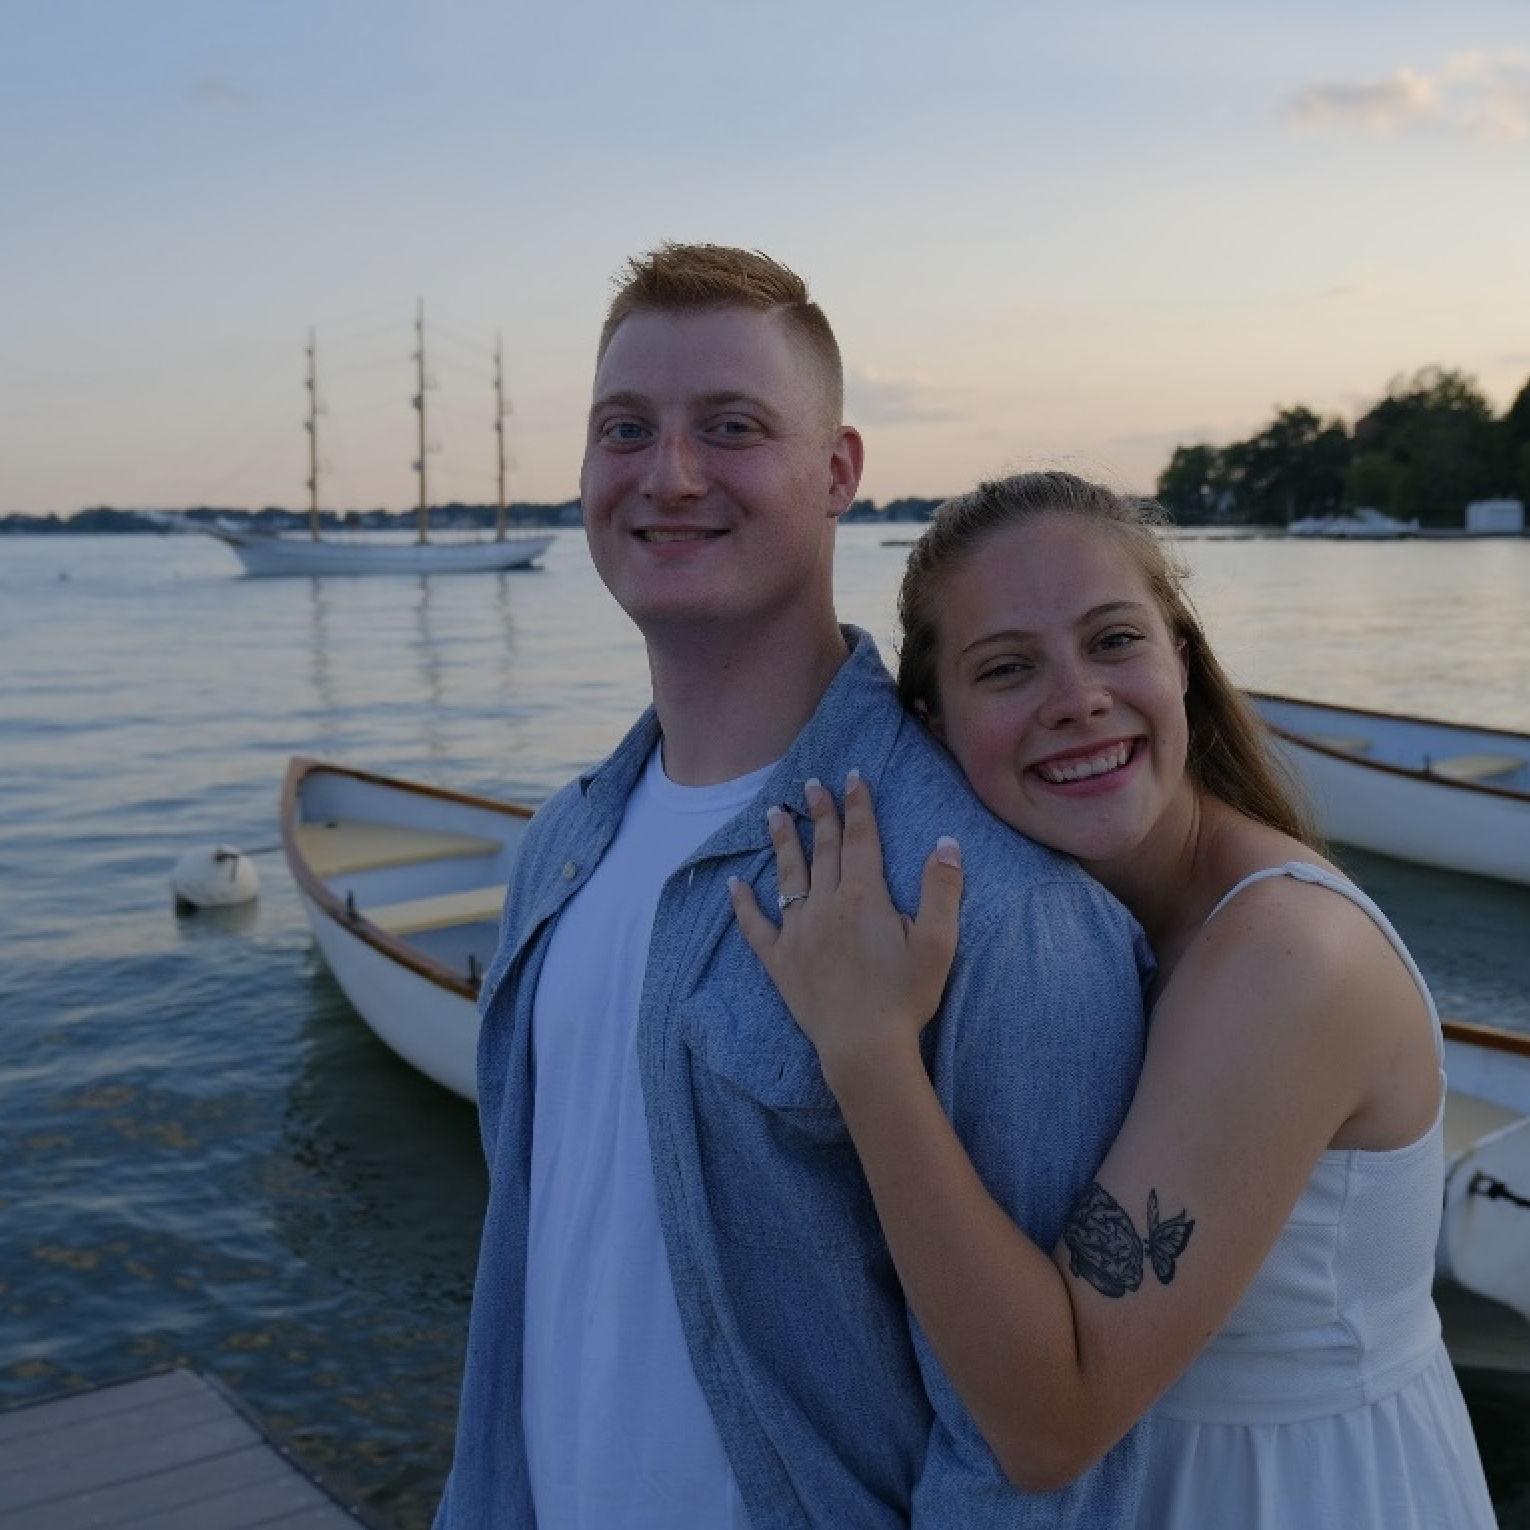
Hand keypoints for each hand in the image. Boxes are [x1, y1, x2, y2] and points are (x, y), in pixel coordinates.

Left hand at [729, 771, 963, 1090]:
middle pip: (822, 849)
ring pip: (787, 876)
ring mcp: (798, 932)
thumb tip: (946, 842)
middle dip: (819, 813)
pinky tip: (734, 884)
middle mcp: (826, 905)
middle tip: (811, 783)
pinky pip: (755, 926)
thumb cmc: (905, 996)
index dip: (857, 805)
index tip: (851, 777)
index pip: (860, 838)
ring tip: (773, 813)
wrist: (864, 1047)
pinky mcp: (780, 961)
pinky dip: (743, 904)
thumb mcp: (938, 941)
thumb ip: (941, 889)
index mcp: (864, 896)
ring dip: (781, 842)